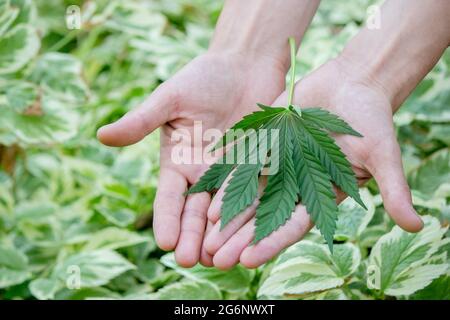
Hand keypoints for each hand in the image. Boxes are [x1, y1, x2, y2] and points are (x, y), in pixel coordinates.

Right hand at [97, 52, 285, 266]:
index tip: (165, 242)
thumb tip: (101, 136)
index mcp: (179, 161)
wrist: (246, 65)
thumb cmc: (204, 77)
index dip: (166, 218)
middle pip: (196, 211)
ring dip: (221, 236)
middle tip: (191, 262)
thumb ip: (142, 120)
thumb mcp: (170, 98)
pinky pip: (256, 194)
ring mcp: (232, 173)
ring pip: (225, 210)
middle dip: (193, 236)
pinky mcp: (260, 167)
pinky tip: (252, 236)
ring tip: (219, 261)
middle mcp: (203, 173)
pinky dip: (252, 215)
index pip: (169, 197)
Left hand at [203, 59, 423, 268]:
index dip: (271, 242)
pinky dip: (224, 180)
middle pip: (262, 217)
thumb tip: (419, 227)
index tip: (248, 259)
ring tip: (203, 237)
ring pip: (246, 195)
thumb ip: (393, 189)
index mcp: (319, 194)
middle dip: (239, 238)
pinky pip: (241, 164)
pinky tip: (203, 197)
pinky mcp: (264, 143)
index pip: (292, 225)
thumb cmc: (372, 119)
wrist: (352, 83)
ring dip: (225, 216)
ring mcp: (277, 164)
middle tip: (214, 259)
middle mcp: (294, 184)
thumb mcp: (382, 154)